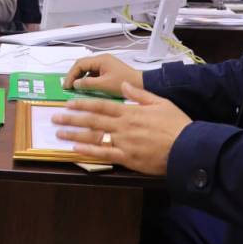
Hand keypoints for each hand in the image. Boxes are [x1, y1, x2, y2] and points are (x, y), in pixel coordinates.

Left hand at [52, 82, 190, 174]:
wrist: (187, 147)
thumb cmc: (176, 124)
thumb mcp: (160, 102)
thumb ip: (139, 94)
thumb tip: (125, 85)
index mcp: (130, 111)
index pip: (101, 105)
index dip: (83, 104)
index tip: (69, 103)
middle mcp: (123, 126)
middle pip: (92, 120)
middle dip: (72, 118)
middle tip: (55, 118)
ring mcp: (123, 142)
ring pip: (94, 136)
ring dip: (74, 134)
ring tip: (59, 133)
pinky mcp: (127, 158)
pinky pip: (104, 154)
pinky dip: (88, 151)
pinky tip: (75, 149)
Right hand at [62, 53, 142, 95]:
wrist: (142, 85)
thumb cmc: (123, 83)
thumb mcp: (104, 85)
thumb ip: (88, 83)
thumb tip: (75, 84)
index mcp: (100, 59)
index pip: (80, 64)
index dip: (71, 75)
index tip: (66, 86)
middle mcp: (102, 59)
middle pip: (82, 65)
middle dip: (74, 75)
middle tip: (68, 87)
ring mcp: (105, 64)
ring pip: (87, 69)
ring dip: (80, 78)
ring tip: (75, 88)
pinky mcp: (108, 70)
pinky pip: (94, 73)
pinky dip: (88, 79)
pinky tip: (86, 88)